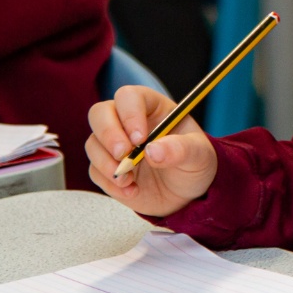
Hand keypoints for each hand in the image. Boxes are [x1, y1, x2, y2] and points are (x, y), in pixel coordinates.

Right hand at [85, 83, 216, 215]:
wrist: (186, 195)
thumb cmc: (193, 164)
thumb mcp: (199, 156)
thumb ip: (180, 150)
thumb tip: (153, 151)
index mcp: (152, 108)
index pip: (129, 97)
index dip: (130, 114)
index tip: (139, 138)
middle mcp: (127, 122)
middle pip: (99, 113)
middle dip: (108, 134)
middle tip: (123, 155)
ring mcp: (114, 144)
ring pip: (93, 143)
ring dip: (107, 164)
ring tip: (130, 181)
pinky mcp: (107, 167)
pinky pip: (95, 171)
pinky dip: (111, 183)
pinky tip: (132, 191)